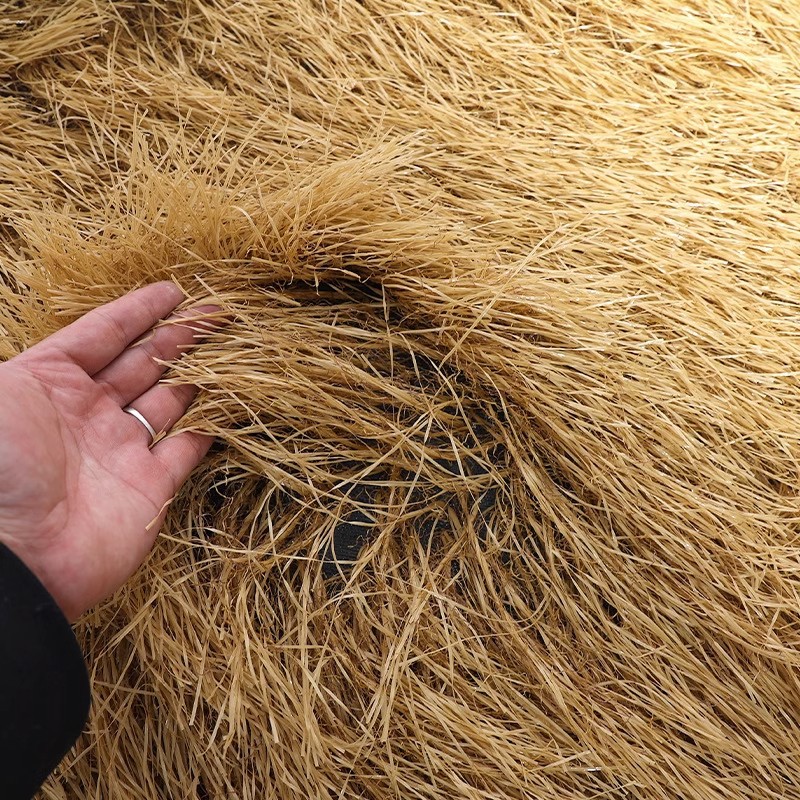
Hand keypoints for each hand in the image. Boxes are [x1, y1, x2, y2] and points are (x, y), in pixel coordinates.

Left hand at [0, 282, 222, 620]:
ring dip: (198, 373)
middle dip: (177, 336)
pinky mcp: (149, 486)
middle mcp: (88, 413)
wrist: (14, 558)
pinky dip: (209, 426)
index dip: (137, 312)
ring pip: (168, 400)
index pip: (101, 336)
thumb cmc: (0, 467)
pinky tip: (230, 402)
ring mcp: (120, 450)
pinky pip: (186, 449)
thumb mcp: (0, 394)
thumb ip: (35, 366)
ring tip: (230, 347)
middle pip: (141, 364)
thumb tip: (69, 346)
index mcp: (48, 384)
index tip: (173, 291)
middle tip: (216, 313)